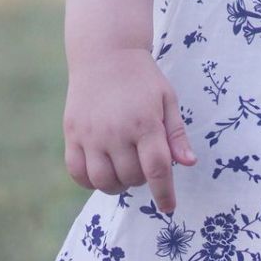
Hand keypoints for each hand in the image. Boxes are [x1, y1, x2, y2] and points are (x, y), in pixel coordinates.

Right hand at [62, 46, 198, 212]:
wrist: (104, 52)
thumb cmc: (142, 77)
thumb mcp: (167, 99)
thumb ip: (176, 134)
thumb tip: (188, 164)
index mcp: (144, 122)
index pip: (157, 169)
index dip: (164, 194)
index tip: (169, 208)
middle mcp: (116, 131)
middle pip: (131, 177)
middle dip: (142, 179)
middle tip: (144, 164)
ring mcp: (91, 134)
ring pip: (103, 181)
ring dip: (117, 184)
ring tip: (124, 169)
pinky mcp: (72, 133)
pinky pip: (77, 172)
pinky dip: (89, 181)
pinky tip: (101, 171)